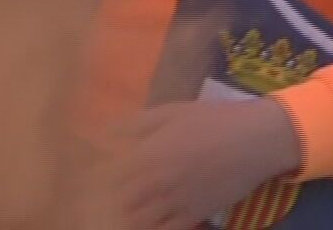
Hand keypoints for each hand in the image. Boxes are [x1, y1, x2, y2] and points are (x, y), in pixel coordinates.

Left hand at [105, 97, 302, 229]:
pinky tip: (141, 222)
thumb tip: (100, 133)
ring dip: (124, 219)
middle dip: (103, 204)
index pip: (105, 176)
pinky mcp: (194, 218)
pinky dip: (151, 229)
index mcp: (145, 155)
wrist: (254, 141)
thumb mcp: (165, 114)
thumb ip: (131, 126)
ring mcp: (175, 205)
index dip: (89, 180)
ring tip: (114, 214)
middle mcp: (156, 184)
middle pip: (118, 204)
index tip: (78, 179)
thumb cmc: (208, 121)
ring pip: (138, 222)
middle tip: (91, 202)